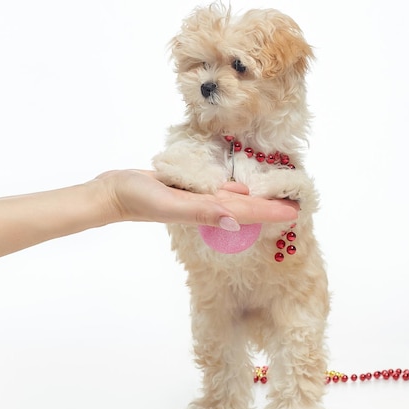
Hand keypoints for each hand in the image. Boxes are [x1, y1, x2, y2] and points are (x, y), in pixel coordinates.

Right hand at [95, 170, 299, 229]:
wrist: (114, 191)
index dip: (271, 212)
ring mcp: (197, 198)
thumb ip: (202, 211)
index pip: (245, 213)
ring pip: (234, 199)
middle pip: (245, 208)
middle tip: (295, 203)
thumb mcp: (170, 203)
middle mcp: (205, 207)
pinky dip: (234, 189)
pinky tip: (244, 186)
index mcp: (205, 212)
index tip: (295, 211)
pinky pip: (218, 190)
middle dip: (269, 207)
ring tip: (277, 195)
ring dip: (255, 200)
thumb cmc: (139, 198)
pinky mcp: (188, 188)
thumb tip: (235, 221)